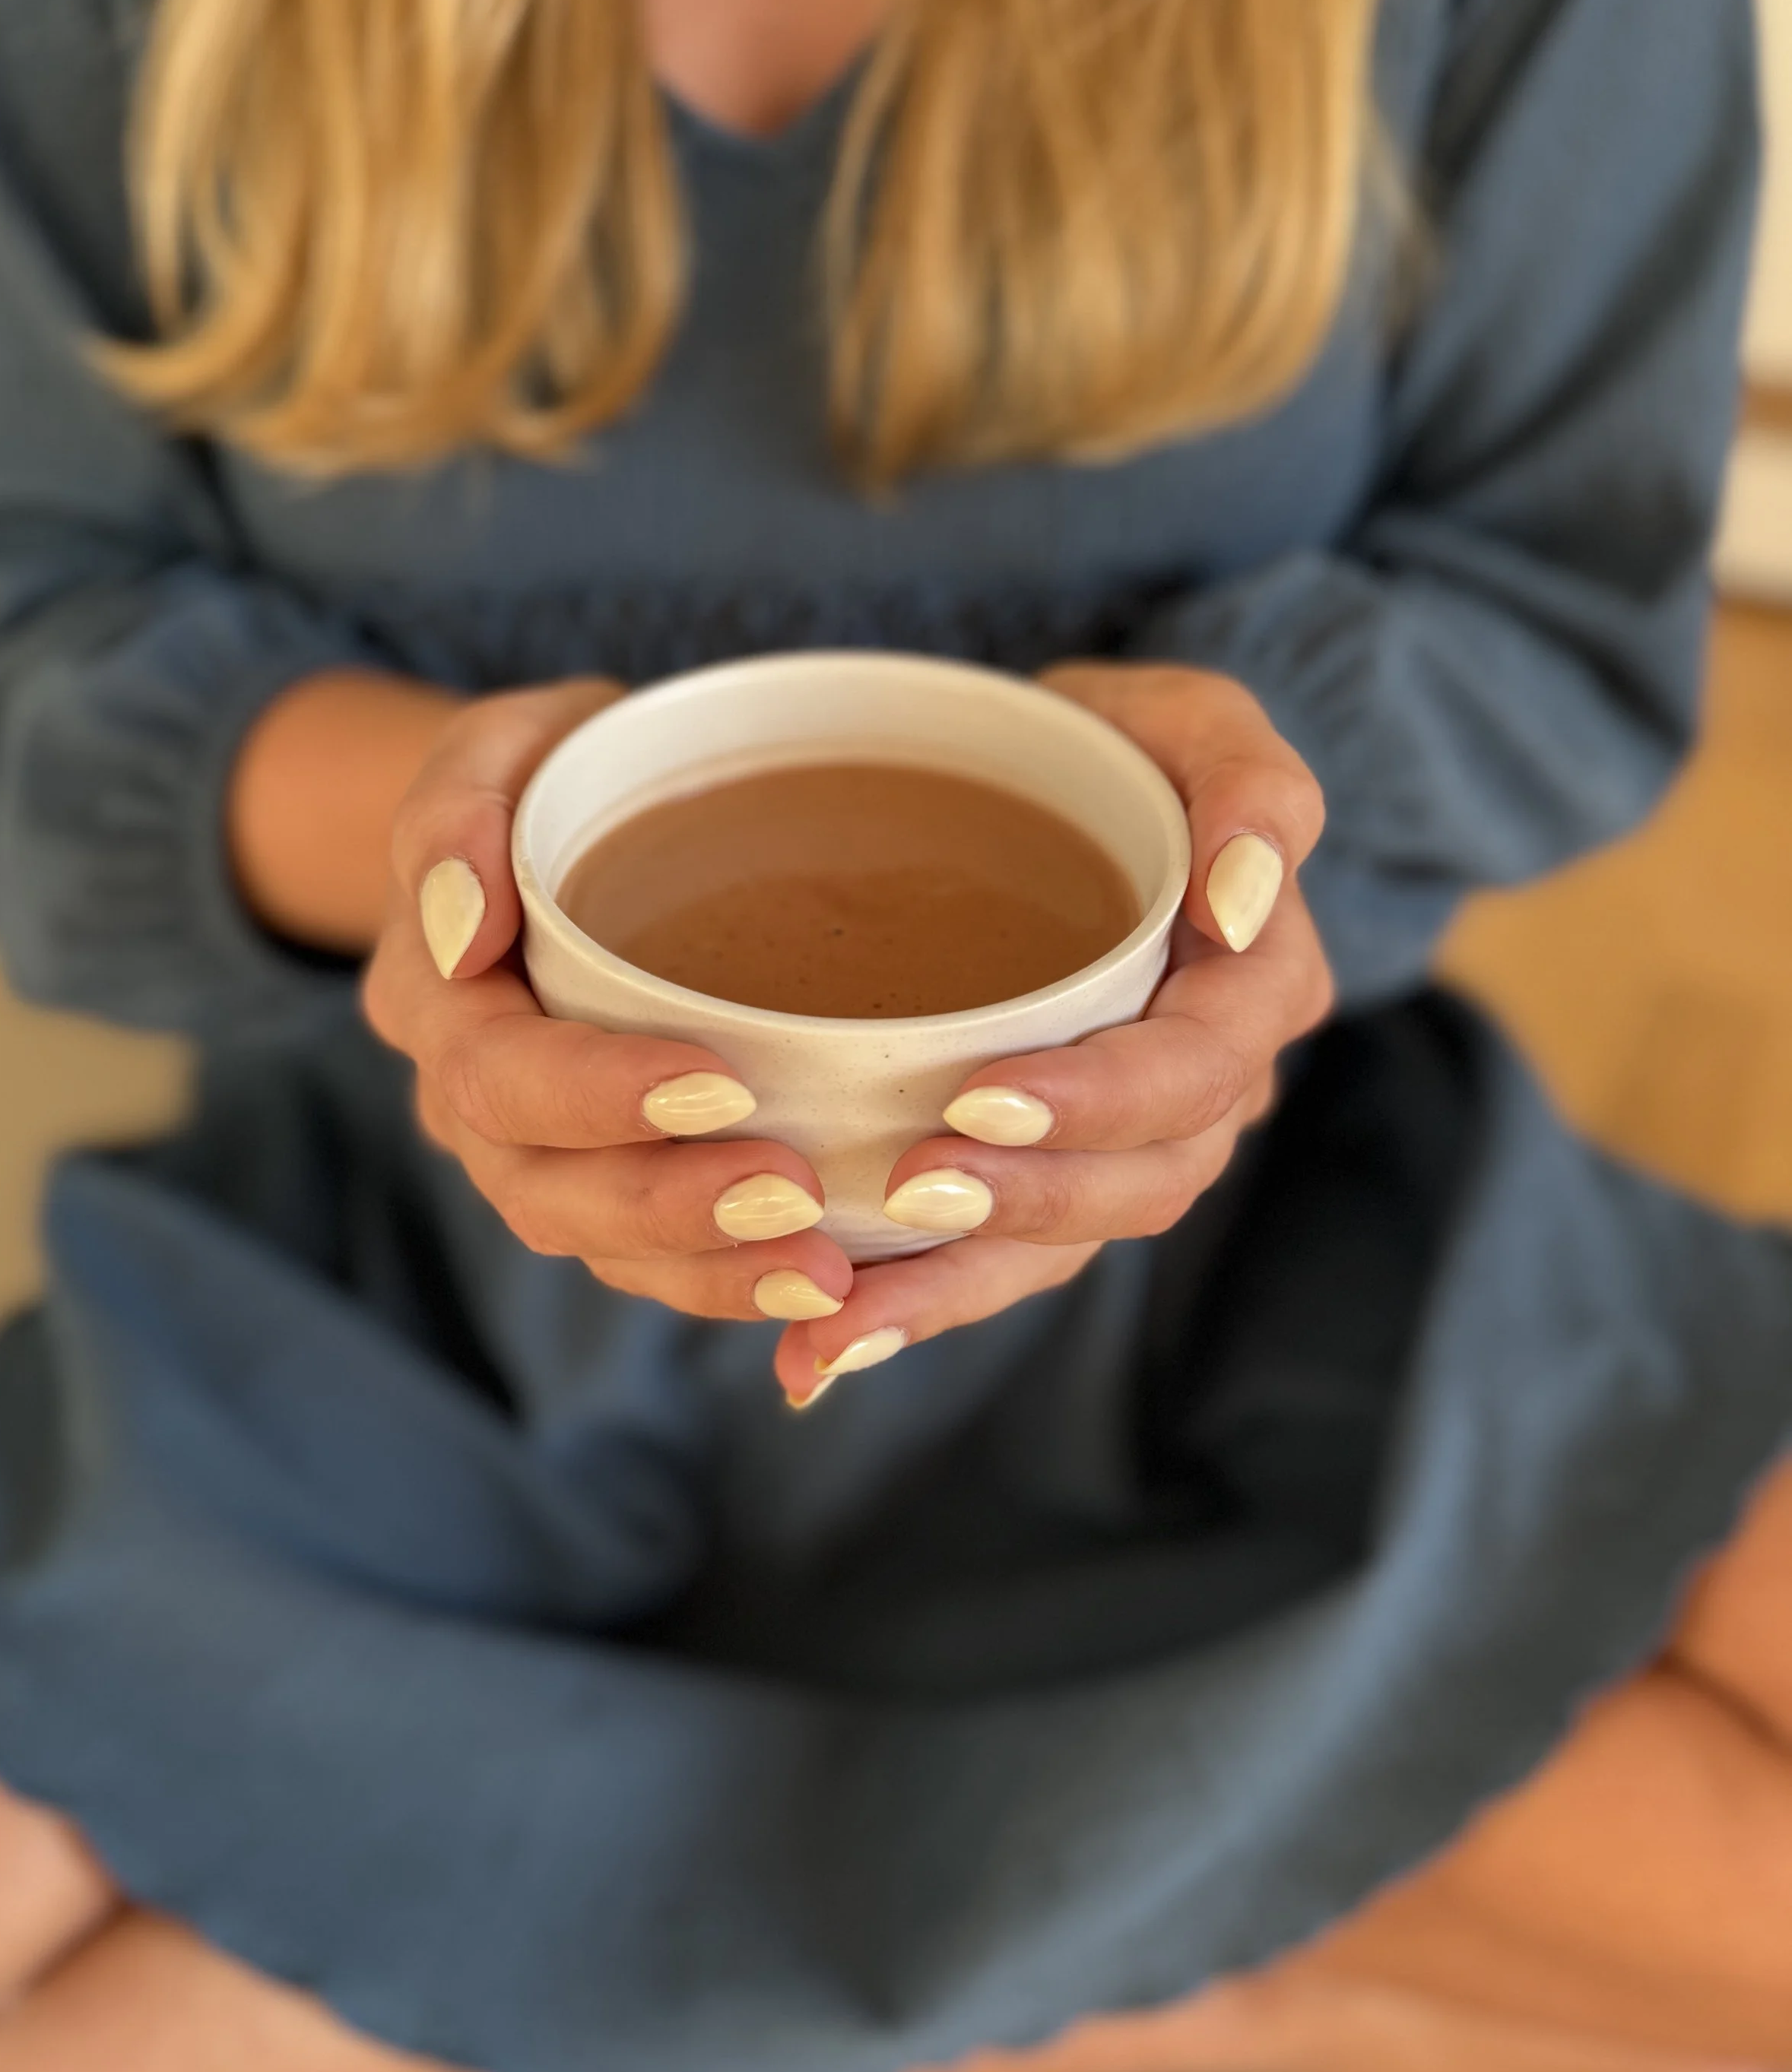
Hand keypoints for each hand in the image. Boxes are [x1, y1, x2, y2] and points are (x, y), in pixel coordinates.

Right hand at [361, 681, 856, 1324]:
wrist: (563, 827)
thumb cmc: (551, 775)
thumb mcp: (502, 743)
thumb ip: (460, 806)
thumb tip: (460, 920)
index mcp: (434, 994)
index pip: (495, 1072)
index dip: (595, 1093)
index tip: (717, 1083)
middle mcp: (471, 1099)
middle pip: (541, 1187)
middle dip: (667, 1202)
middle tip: (792, 1194)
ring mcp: (534, 1156)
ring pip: (598, 1244)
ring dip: (710, 1266)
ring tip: (825, 1266)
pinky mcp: (606, 1186)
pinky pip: (651, 1261)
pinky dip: (730, 1281)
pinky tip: (830, 1283)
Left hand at [772, 663, 1332, 1406]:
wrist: (1034, 790)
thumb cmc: (1108, 746)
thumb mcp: (1187, 717)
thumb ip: (1249, 778)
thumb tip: (1242, 899)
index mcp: (1254, 982)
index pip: (1199, 1064)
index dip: (1103, 1096)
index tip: (981, 1094)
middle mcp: (1208, 1086)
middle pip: (1145, 1179)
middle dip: (1028, 1198)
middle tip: (910, 1188)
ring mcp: (1127, 1146)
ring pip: (1068, 1244)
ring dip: (957, 1287)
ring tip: (842, 1316)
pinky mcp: (1045, 1176)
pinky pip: (1000, 1262)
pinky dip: (915, 1309)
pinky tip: (818, 1354)